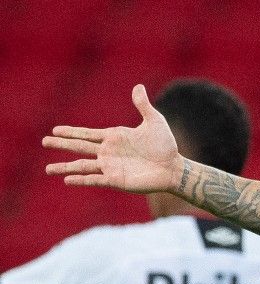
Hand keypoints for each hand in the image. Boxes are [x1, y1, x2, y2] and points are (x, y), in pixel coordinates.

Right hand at [43, 84, 182, 192]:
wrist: (174, 167)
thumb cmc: (166, 145)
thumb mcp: (154, 121)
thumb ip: (143, 105)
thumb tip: (138, 87)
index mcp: (114, 137)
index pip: (87, 134)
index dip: (71, 132)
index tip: (55, 130)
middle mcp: (108, 152)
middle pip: (79, 147)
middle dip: (61, 144)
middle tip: (44, 142)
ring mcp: (111, 167)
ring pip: (82, 166)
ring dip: (65, 167)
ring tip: (48, 170)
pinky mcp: (116, 180)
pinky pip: (95, 180)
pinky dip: (82, 180)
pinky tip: (68, 180)